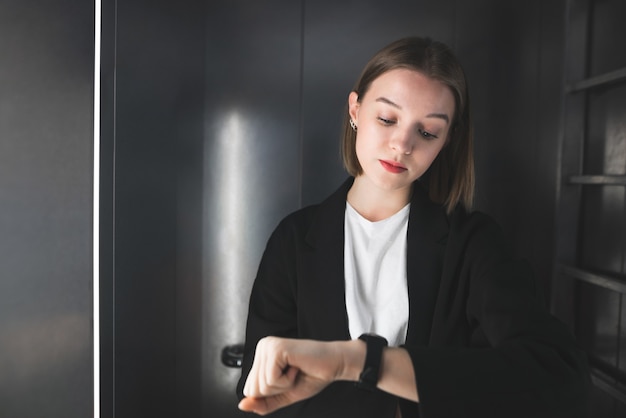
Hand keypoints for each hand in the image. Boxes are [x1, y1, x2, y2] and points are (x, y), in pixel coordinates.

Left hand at [238, 337, 355, 414]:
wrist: (334, 365)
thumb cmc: (312, 376)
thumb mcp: (283, 394)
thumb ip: (262, 402)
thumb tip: (242, 406)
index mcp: (261, 356)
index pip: (250, 390)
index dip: (273, 393)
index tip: (288, 378)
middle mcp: (262, 347)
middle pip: (254, 389)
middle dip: (277, 390)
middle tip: (293, 374)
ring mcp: (268, 346)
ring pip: (262, 386)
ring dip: (283, 385)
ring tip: (295, 370)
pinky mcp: (276, 349)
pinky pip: (271, 380)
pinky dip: (287, 381)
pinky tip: (296, 367)